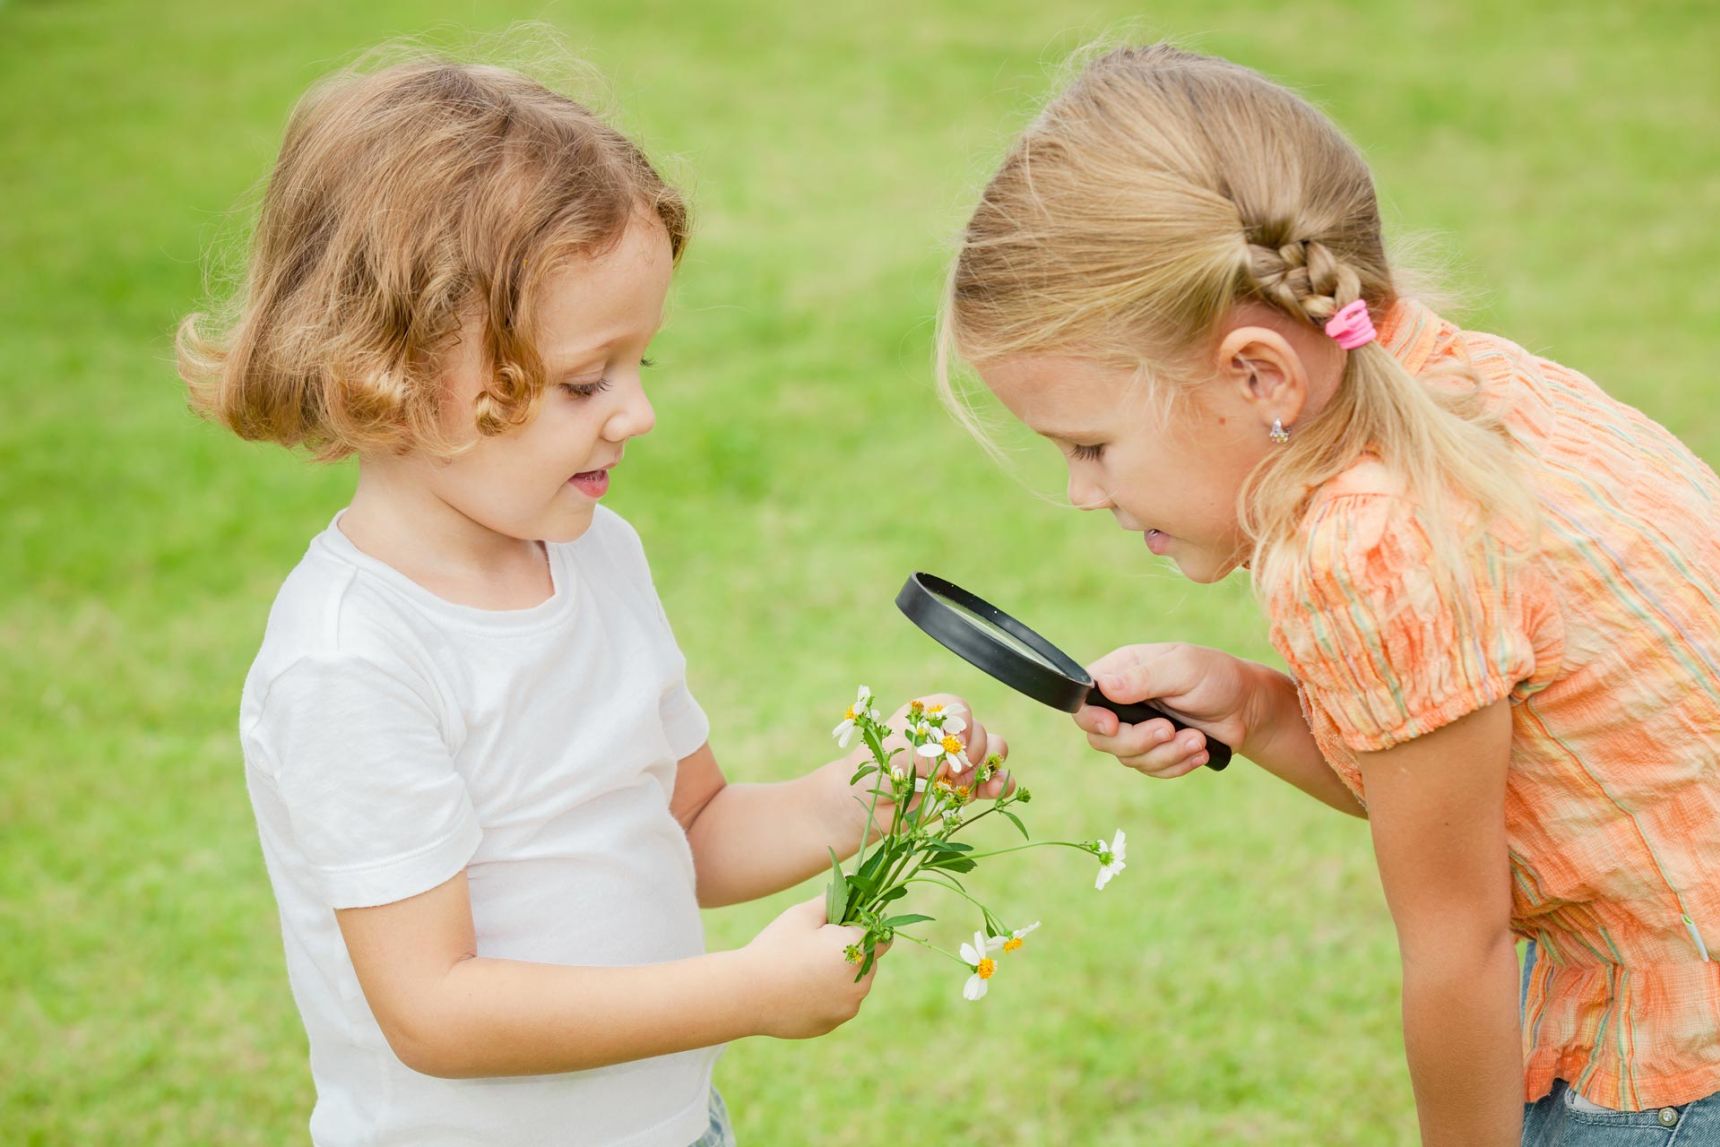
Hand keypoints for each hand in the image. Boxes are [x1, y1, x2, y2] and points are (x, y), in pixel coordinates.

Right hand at [742, 896, 880, 1038]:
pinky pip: (838, 1003)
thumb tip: (852, 878)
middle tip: (816, 946)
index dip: (865, 928)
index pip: (883, 936)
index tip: (842, 926)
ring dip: (840, 975)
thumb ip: (834, 896)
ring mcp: (847, 1007)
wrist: (746, 994)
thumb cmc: (776, 948)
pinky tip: (800, 988)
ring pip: (854, 984)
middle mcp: (860, 983)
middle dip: (851, 951)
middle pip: (868, 961)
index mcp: (858, 951)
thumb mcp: (803, 915)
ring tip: (805, 968)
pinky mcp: (833, 1023)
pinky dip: (827, 996)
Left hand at [867, 693, 1012, 800]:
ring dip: (985, 768)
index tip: (951, 743)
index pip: (959, 708)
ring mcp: (958, 761)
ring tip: (962, 784)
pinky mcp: (966, 787)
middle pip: (980, 732)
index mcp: (928, 716)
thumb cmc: (874, 772)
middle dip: (970, 753)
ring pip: (993, 753)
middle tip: (947, 772)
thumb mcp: (896, 754)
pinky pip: (995, 780)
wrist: (866, 807)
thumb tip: (957, 757)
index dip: (961, 725)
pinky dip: (1000, 783)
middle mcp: (946, 735)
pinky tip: (996, 790)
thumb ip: (928, 751)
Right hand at [1075, 644, 1262, 777]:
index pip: (1084, 697)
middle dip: (1137, 740)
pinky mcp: (1155, 751)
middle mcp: (1123, 701)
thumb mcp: (1183, 668)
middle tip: (1169, 730)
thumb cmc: (1217, 677)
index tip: (1114, 725)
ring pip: (1127, 758)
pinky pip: (1150, 770)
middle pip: (1101, 736)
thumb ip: (1143, 677)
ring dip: (1165, 754)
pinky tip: (1199, 751)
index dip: (1091, 716)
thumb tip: (1104, 686)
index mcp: (1123, 671)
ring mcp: (1138, 728)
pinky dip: (1176, 765)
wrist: (1249, 707)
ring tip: (1196, 739)